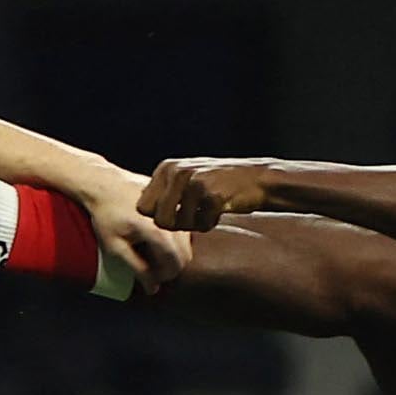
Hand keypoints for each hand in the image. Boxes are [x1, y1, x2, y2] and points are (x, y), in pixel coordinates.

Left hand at [75, 164, 189, 287]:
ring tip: (150, 251)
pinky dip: (174, 239)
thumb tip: (153, 288)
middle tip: (150, 266)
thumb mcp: (116, 246)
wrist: (105, 184)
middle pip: (186, 256)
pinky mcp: (176, 203)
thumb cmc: (106, 214)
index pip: (176, 265)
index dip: (163, 276)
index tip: (149, 276)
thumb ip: (137, 268)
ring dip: (173, 253)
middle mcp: (173, 219)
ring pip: (187, 243)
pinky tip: (155, 237)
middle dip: (170, 267)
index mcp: (159, 232)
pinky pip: (183, 228)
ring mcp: (177, 209)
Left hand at [138, 157, 274, 234]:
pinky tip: (220, 209)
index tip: (178, 212)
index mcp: (166, 168)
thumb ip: (164, 192)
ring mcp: (194, 182)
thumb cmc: (218, 184)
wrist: (256, 179)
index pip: (143, 208)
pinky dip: (210, 224)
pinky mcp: (212, 194)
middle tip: (193, 215)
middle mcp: (176, 172)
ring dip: (193, 225)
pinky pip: (201, 225)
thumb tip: (139, 211)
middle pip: (158, 220)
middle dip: (175, 225)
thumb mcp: (185, 180)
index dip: (159, 217)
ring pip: (177, 225)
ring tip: (206, 210)